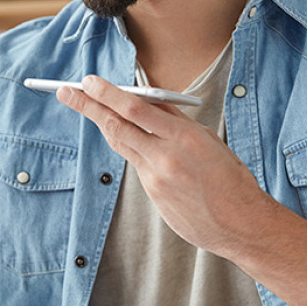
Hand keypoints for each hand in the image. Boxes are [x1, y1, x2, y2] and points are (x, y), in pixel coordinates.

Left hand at [57, 75, 269, 257]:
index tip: (89, 81)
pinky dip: (129, 147)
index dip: (107, 94)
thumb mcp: (208, 140)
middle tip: (66, 90)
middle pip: (117, 125)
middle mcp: (165, 157)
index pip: (135, 108)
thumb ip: (175, 122)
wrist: (241, 224)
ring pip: (121, 144)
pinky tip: (122, 134)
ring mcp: (156, 178)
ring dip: (100, 122)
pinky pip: (136, 165)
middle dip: (88, 105)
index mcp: (184, 136)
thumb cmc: (230, 178)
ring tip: (81, 104)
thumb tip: (148, 102)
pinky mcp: (154, 195)